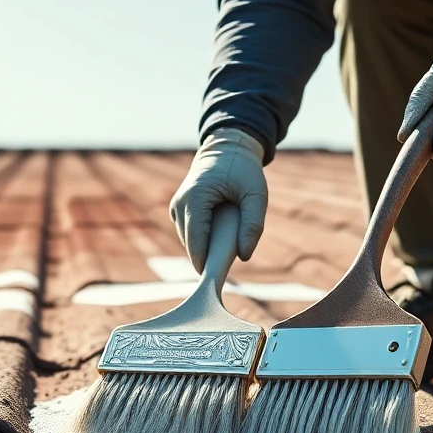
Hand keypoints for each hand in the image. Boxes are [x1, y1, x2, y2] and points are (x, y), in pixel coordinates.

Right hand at [169, 128, 267, 271]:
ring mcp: (176, 208)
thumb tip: (245, 256)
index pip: (196, 240)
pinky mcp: (179, 211)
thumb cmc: (243, 170)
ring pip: (191, 242)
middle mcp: (179, 204)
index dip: (204, 263)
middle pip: (192, 245)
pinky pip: (191, 234)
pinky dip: (205, 238)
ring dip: (208, 246)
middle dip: (210, 255)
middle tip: (232, 259)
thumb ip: (253, 224)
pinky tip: (220, 231)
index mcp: (195, 198)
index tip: (213, 284)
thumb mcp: (256, 194)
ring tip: (228, 237)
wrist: (227, 149)